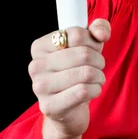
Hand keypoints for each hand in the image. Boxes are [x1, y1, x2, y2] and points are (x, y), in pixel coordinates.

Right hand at [29, 18, 109, 138]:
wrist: (69, 109)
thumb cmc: (77, 72)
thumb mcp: (88, 46)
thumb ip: (98, 29)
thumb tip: (102, 33)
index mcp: (40, 46)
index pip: (76, 34)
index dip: (93, 42)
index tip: (93, 50)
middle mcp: (36, 65)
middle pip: (84, 54)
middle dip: (99, 61)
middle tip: (98, 67)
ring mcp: (40, 87)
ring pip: (86, 73)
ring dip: (99, 76)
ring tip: (96, 79)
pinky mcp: (50, 106)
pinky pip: (83, 91)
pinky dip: (96, 89)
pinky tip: (92, 91)